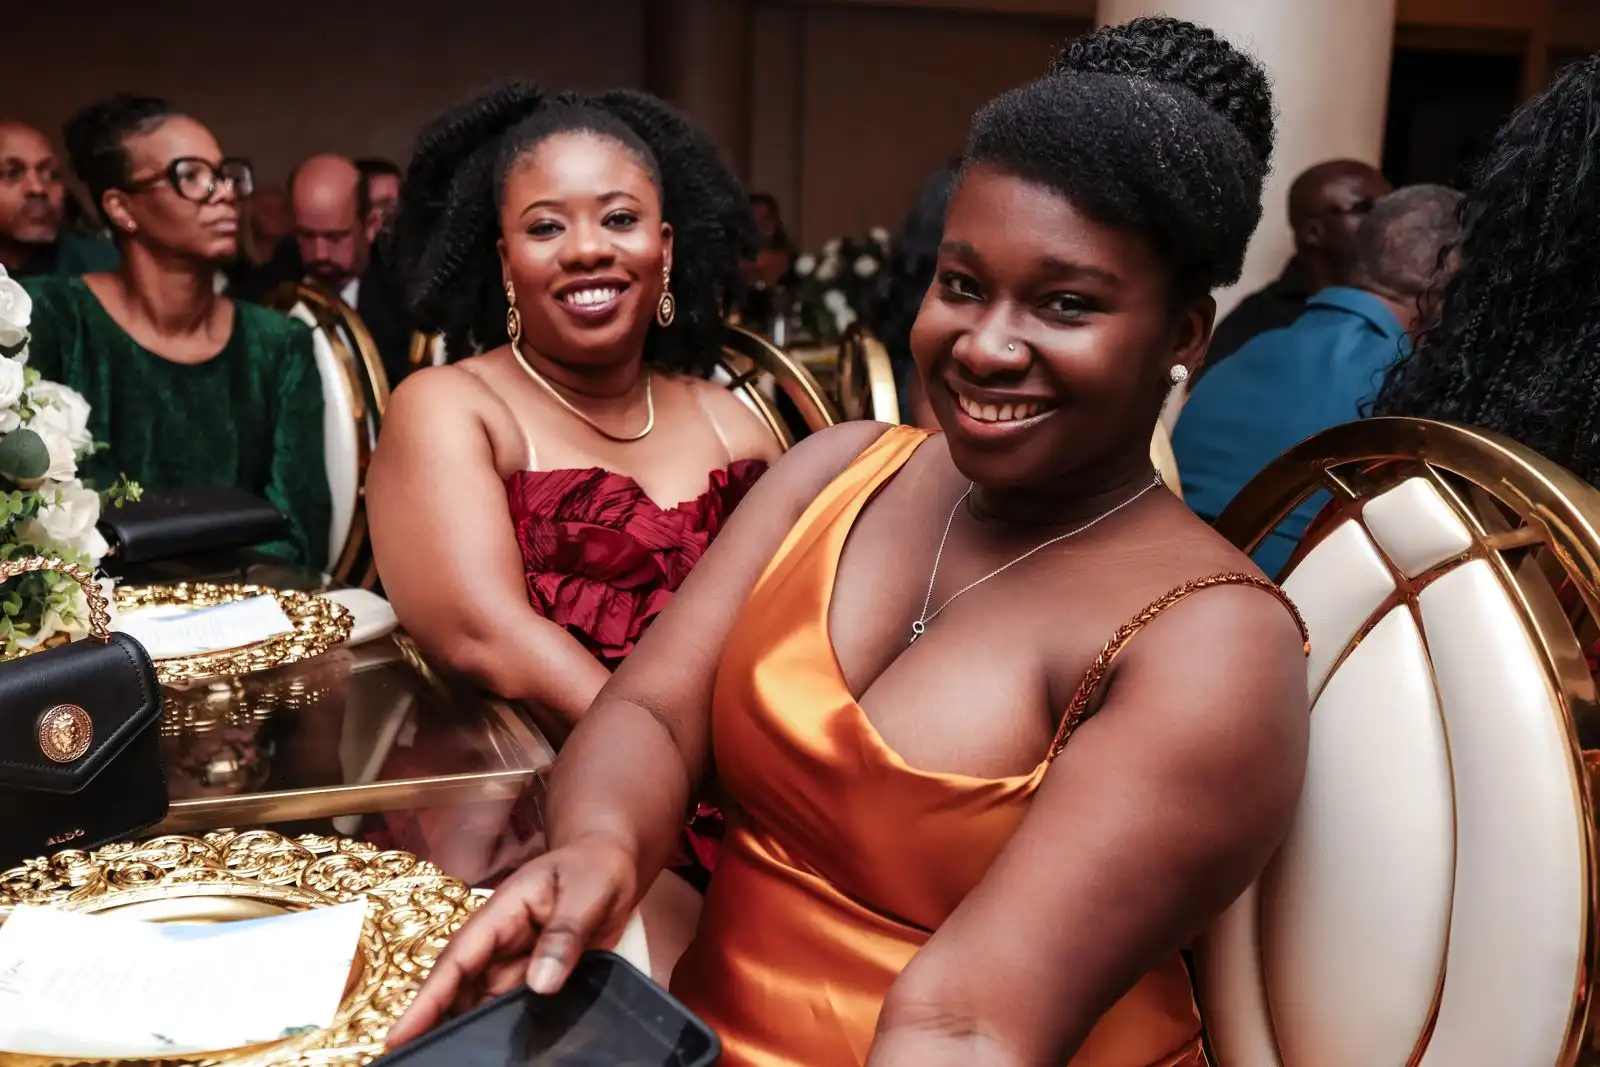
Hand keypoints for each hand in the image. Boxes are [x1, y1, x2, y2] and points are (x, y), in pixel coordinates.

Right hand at [384, 834, 637, 1048]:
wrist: (612, 862)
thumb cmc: (594, 868)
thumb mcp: (586, 893)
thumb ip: (565, 934)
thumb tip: (541, 984)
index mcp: (500, 915)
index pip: (456, 961)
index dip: (426, 1001)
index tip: (397, 1036)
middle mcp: (498, 944)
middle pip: (460, 992)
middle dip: (435, 1026)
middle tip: (417, 1062)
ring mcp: (515, 964)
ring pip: (483, 1005)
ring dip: (471, 1032)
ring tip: (453, 1061)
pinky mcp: (534, 978)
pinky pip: (513, 1008)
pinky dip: (504, 1030)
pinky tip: (503, 1054)